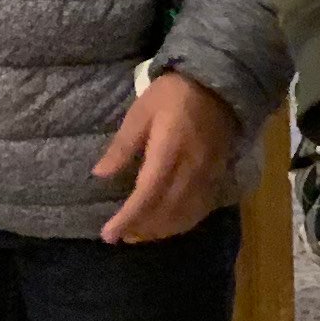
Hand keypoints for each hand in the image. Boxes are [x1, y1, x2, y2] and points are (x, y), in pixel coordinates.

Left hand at [95, 71, 240, 245]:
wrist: (218, 83)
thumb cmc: (172, 93)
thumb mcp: (140, 112)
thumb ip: (122, 145)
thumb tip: (100, 174)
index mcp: (168, 150)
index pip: (147, 194)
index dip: (128, 218)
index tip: (109, 234)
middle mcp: (190, 168)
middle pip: (166, 211)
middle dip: (142, 229)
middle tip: (121, 236)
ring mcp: (207, 174)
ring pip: (185, 215)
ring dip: (161, 230)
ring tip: (140, 235)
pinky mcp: (218, 175)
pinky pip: (201, 208)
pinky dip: (182, 223)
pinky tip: (168, 225)